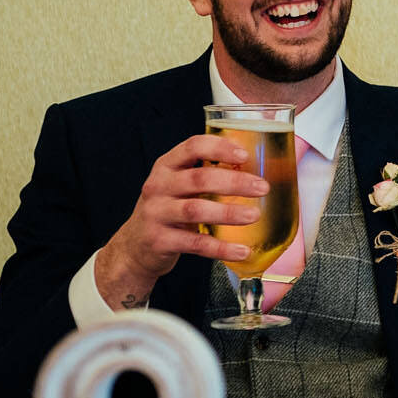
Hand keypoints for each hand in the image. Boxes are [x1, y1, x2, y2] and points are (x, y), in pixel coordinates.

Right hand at [93, 135, 267, 307]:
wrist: (135, 246)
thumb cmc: (168, 209)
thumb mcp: (178, 186)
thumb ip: (205, 174)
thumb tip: (254, 169)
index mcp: (166, 166)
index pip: (192, 147)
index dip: (219, 148)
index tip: (245, 155)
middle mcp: (158, 186)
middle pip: (198, 179)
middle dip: (234, 182)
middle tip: (262, 187)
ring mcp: (156, 214)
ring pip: (196, 210)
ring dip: (228, 213)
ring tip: (254, 215)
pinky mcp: (159, 241)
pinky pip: (195, 243)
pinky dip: (221, 248)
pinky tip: (242, 250)